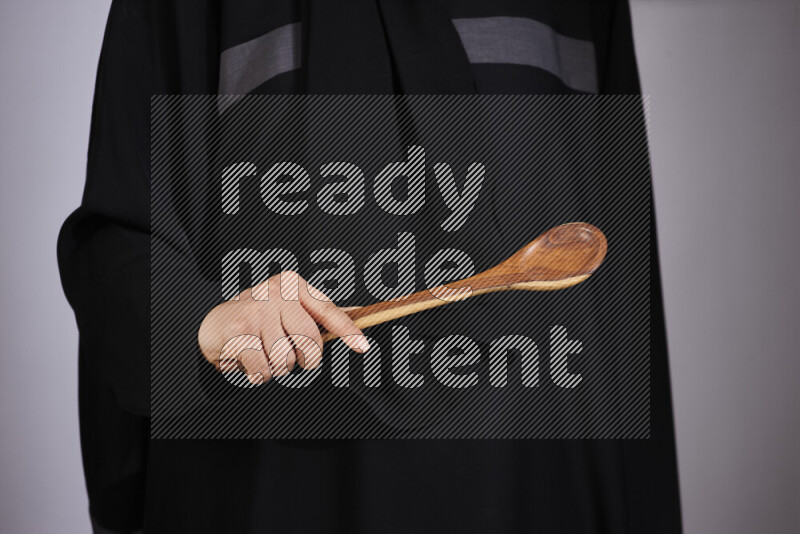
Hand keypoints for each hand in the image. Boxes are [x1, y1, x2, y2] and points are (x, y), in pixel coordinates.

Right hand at [198, 271, 368, 384]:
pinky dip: (258, 374)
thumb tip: (357, 313)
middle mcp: (276, 292)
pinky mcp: (239, 330)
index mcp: (293, 284)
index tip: (362, 346)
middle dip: (303, 359)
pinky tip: (248, 359)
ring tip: (262, 353)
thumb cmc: (259, 318)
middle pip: (309, 340)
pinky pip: (263, 368)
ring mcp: (256, 309)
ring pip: (285, 358)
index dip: (347, 331)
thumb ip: (320, 312)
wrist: (214, 324)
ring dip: (276, 367)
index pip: (327, 310)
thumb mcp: (289, 307)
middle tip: (289, 356)